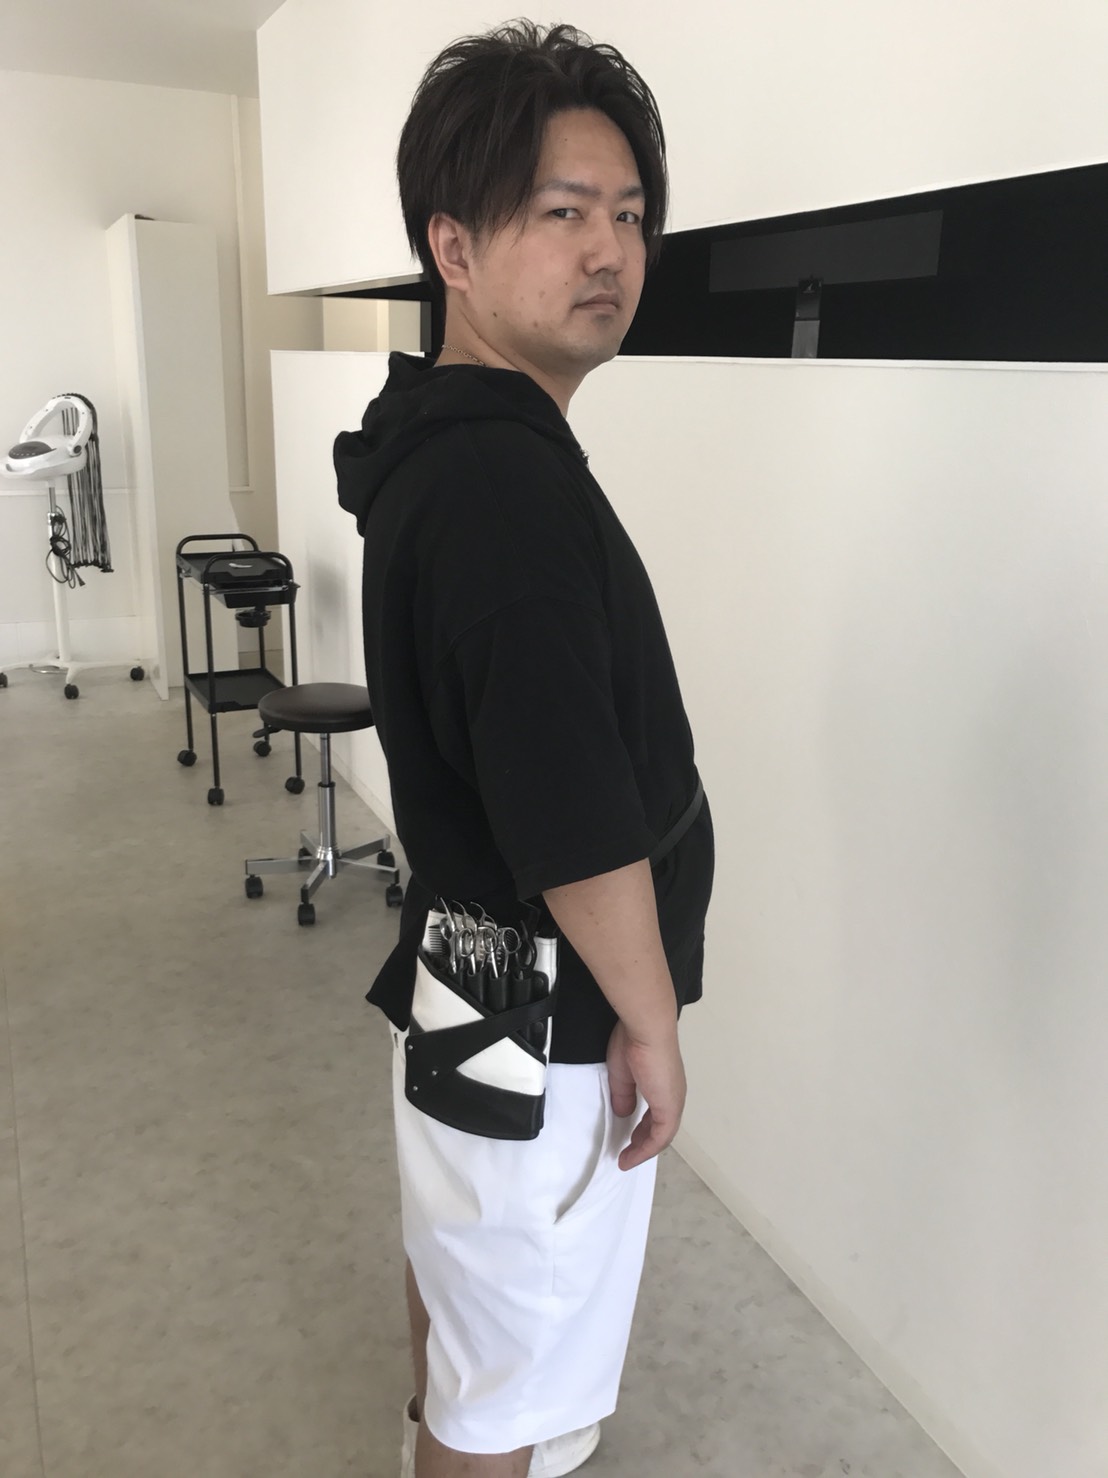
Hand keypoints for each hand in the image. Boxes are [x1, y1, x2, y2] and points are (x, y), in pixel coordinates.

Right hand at [606, 1019, 686, 1170]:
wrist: (646, 1031)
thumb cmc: (633, 1044)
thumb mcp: (622, 1074)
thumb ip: (624, 1095)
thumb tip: (623, 1112)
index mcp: (662, 1084)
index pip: (656, 1113)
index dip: (642, 1127)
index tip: (627, 1136)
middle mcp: (672, 1095)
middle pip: (661, 1127)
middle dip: (643, 1142)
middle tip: (627, 1152)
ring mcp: (672, 1102)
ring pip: (661, 1135)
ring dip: (643, 1149)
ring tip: (627, 1159)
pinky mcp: (669, 1109)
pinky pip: (659, 1138)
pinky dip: (645, 1150)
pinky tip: (631, 1157)